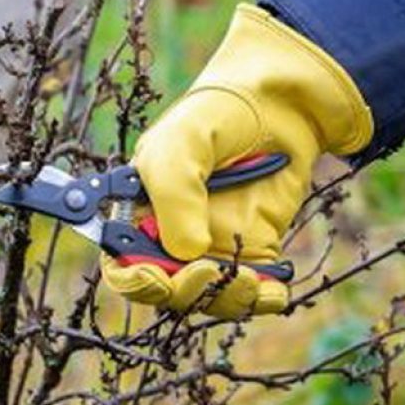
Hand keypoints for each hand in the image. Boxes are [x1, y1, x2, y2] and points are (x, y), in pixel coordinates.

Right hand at [101, 4, 372, 317]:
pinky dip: (262, 300)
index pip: (121, 264)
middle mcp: (173, 234)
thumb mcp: (183, 144)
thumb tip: (187, 253)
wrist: (283, 104)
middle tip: (208, 273)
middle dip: (184, 292)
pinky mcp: (254, 251)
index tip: (156, 278)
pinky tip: (273, 290)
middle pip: (166, 290)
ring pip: (209, 299)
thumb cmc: (219, 114)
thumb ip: (175, 196)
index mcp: (140, 211)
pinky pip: (253, 292)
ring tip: (249, 280)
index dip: (134, 281)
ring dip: (226, 300)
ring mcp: (214, 245)